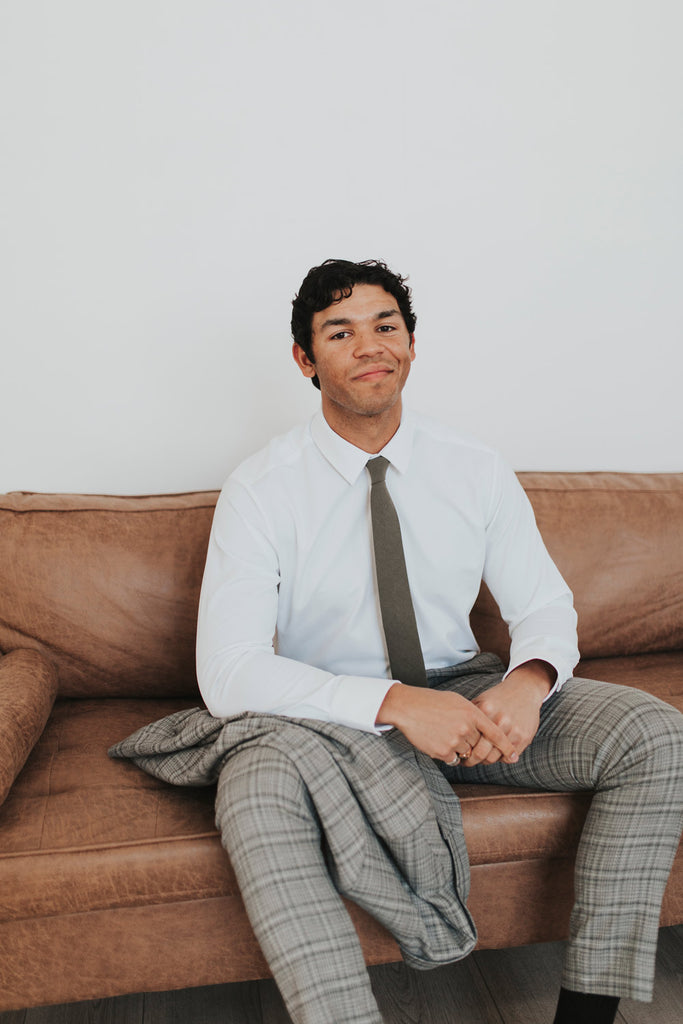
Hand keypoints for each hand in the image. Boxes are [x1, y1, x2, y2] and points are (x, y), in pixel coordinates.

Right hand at [376, 683, 518, 764]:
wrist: (408, 707)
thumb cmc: (432, 702)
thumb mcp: (457, 701)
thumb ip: (473, 714)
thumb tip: (484, 729)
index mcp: (472, 713)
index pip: (496, 734)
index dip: (506, 747)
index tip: (513, 756)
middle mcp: (466, 727)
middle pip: (479, 745)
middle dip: (472, 743)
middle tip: (458, 733)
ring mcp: (454, 740)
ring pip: (466, 753)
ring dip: (459, 749)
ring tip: (444, 734)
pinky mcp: (442, 751)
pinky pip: (453, 759)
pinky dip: (448, 754)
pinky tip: (438, 741)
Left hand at [467, 659, 554, 764]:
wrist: (524, 689)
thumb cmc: (498, 697)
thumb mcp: (481, 701)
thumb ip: (468, 715)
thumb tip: (452, 733)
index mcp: (486, 710)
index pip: (469, 739)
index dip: (463, 749)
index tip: (459, 753)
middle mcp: (500, 721)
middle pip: (481, 753)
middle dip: (472, 760)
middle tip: (467, 760)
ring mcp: (514, 730)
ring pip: (494, 758)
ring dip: (486, 761)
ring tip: (481, 758)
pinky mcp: (525, 737)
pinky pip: (508, 757)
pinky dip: (500, 758)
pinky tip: (495, 753)